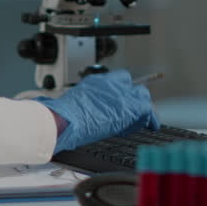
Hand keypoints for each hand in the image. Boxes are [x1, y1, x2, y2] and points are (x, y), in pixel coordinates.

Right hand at [38, 70, 158, 152]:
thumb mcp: (68, 103)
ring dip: (142, 107)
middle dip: (133, 97)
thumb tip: (54, 105)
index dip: (121, 91)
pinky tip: (152, 126)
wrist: (64, 120)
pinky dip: (152, 119)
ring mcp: (121, 94)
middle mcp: (110, 84)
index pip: (116, 79)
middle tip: (131, 113)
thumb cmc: (61, 116)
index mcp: (95, 82)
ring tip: (141, 121)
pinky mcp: (129, 106)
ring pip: (142, 95)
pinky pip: (148, 110)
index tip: (121, 102)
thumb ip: (74, 103)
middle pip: (131, 84)